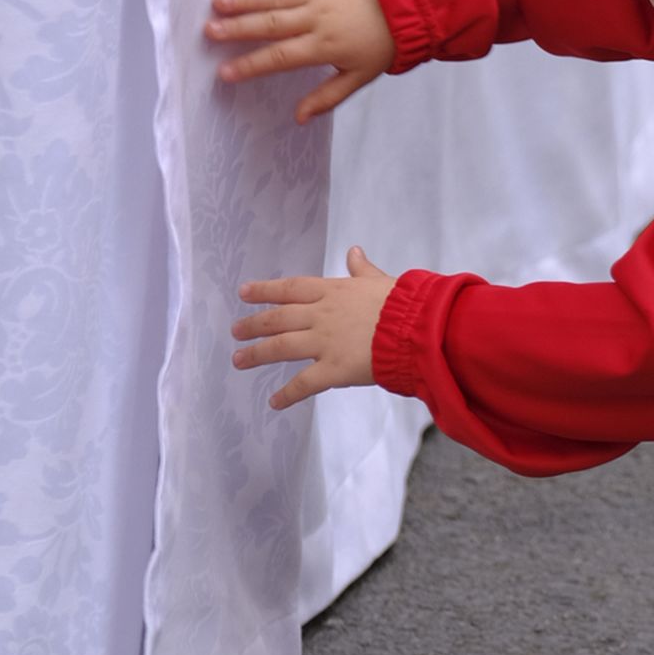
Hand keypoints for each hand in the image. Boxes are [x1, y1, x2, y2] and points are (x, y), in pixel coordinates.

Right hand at [208, 0, 396, 123]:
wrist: (407, 5)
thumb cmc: (380, 44)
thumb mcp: (359, 77)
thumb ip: (327, 97)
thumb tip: (298, 119)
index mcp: (323, 46)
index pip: (280, 58)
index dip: (251, 65)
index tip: (224, 73)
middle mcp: (316, 18)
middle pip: (271, 25)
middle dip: (238, 30)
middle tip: (209, 32)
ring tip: (217, 1)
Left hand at [233, 246, 396, 410]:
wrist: (418, 329)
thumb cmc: (405, 304)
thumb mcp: (381, 281)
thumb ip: (363, 270)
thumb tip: (354, 252)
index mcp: (333, 291)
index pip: (290, 289)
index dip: (265, 290)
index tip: (244, 292)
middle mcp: (322, 315)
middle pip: (278, 319)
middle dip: (254, 324)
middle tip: (235, 331)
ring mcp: (325, 342)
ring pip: (282, 347)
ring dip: (258, 354)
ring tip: (239, 360)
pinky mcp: (334, 369)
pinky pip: (304, 384)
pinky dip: (287, 394)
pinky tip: (273, 402)